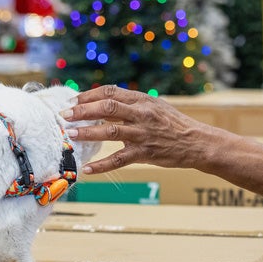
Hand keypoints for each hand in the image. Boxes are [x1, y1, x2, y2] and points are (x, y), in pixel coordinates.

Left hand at [61, 85, 216, 174]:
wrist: (197, 142)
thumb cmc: (174, 124)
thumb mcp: (155, 106)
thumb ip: (133, 104)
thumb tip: (106, 102)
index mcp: (142, 100)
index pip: (111, 92)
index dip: (89, 95)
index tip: (73, 100)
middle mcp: (141, 114)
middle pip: (107, 108)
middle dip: (83, 111)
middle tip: (65, 115)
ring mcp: (143, 134)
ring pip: (110, 131)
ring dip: (88, 133)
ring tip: (71, 136)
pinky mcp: (145, 153)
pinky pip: (119, 159)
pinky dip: (101, 166)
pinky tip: (87, 169)